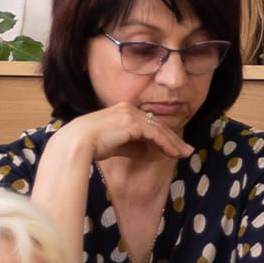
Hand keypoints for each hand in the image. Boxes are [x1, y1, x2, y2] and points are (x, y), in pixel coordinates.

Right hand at [56, 100, 196, 165]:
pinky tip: (173, 153)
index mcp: (123, 110)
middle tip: (186, 150)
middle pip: (157, 125)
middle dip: (173, 139)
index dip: (163, 135)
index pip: (148, 123)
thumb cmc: (91, 145)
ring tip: (185, 153)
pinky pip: (155, 135)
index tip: (174, 147)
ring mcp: (131, 114)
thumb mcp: (117, 145)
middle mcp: (129, 108)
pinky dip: (166, 144)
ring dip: (173, 143)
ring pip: (159, 129)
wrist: (77, 143)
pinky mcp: (133, 123)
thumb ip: (134, 147)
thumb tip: (152, 153)